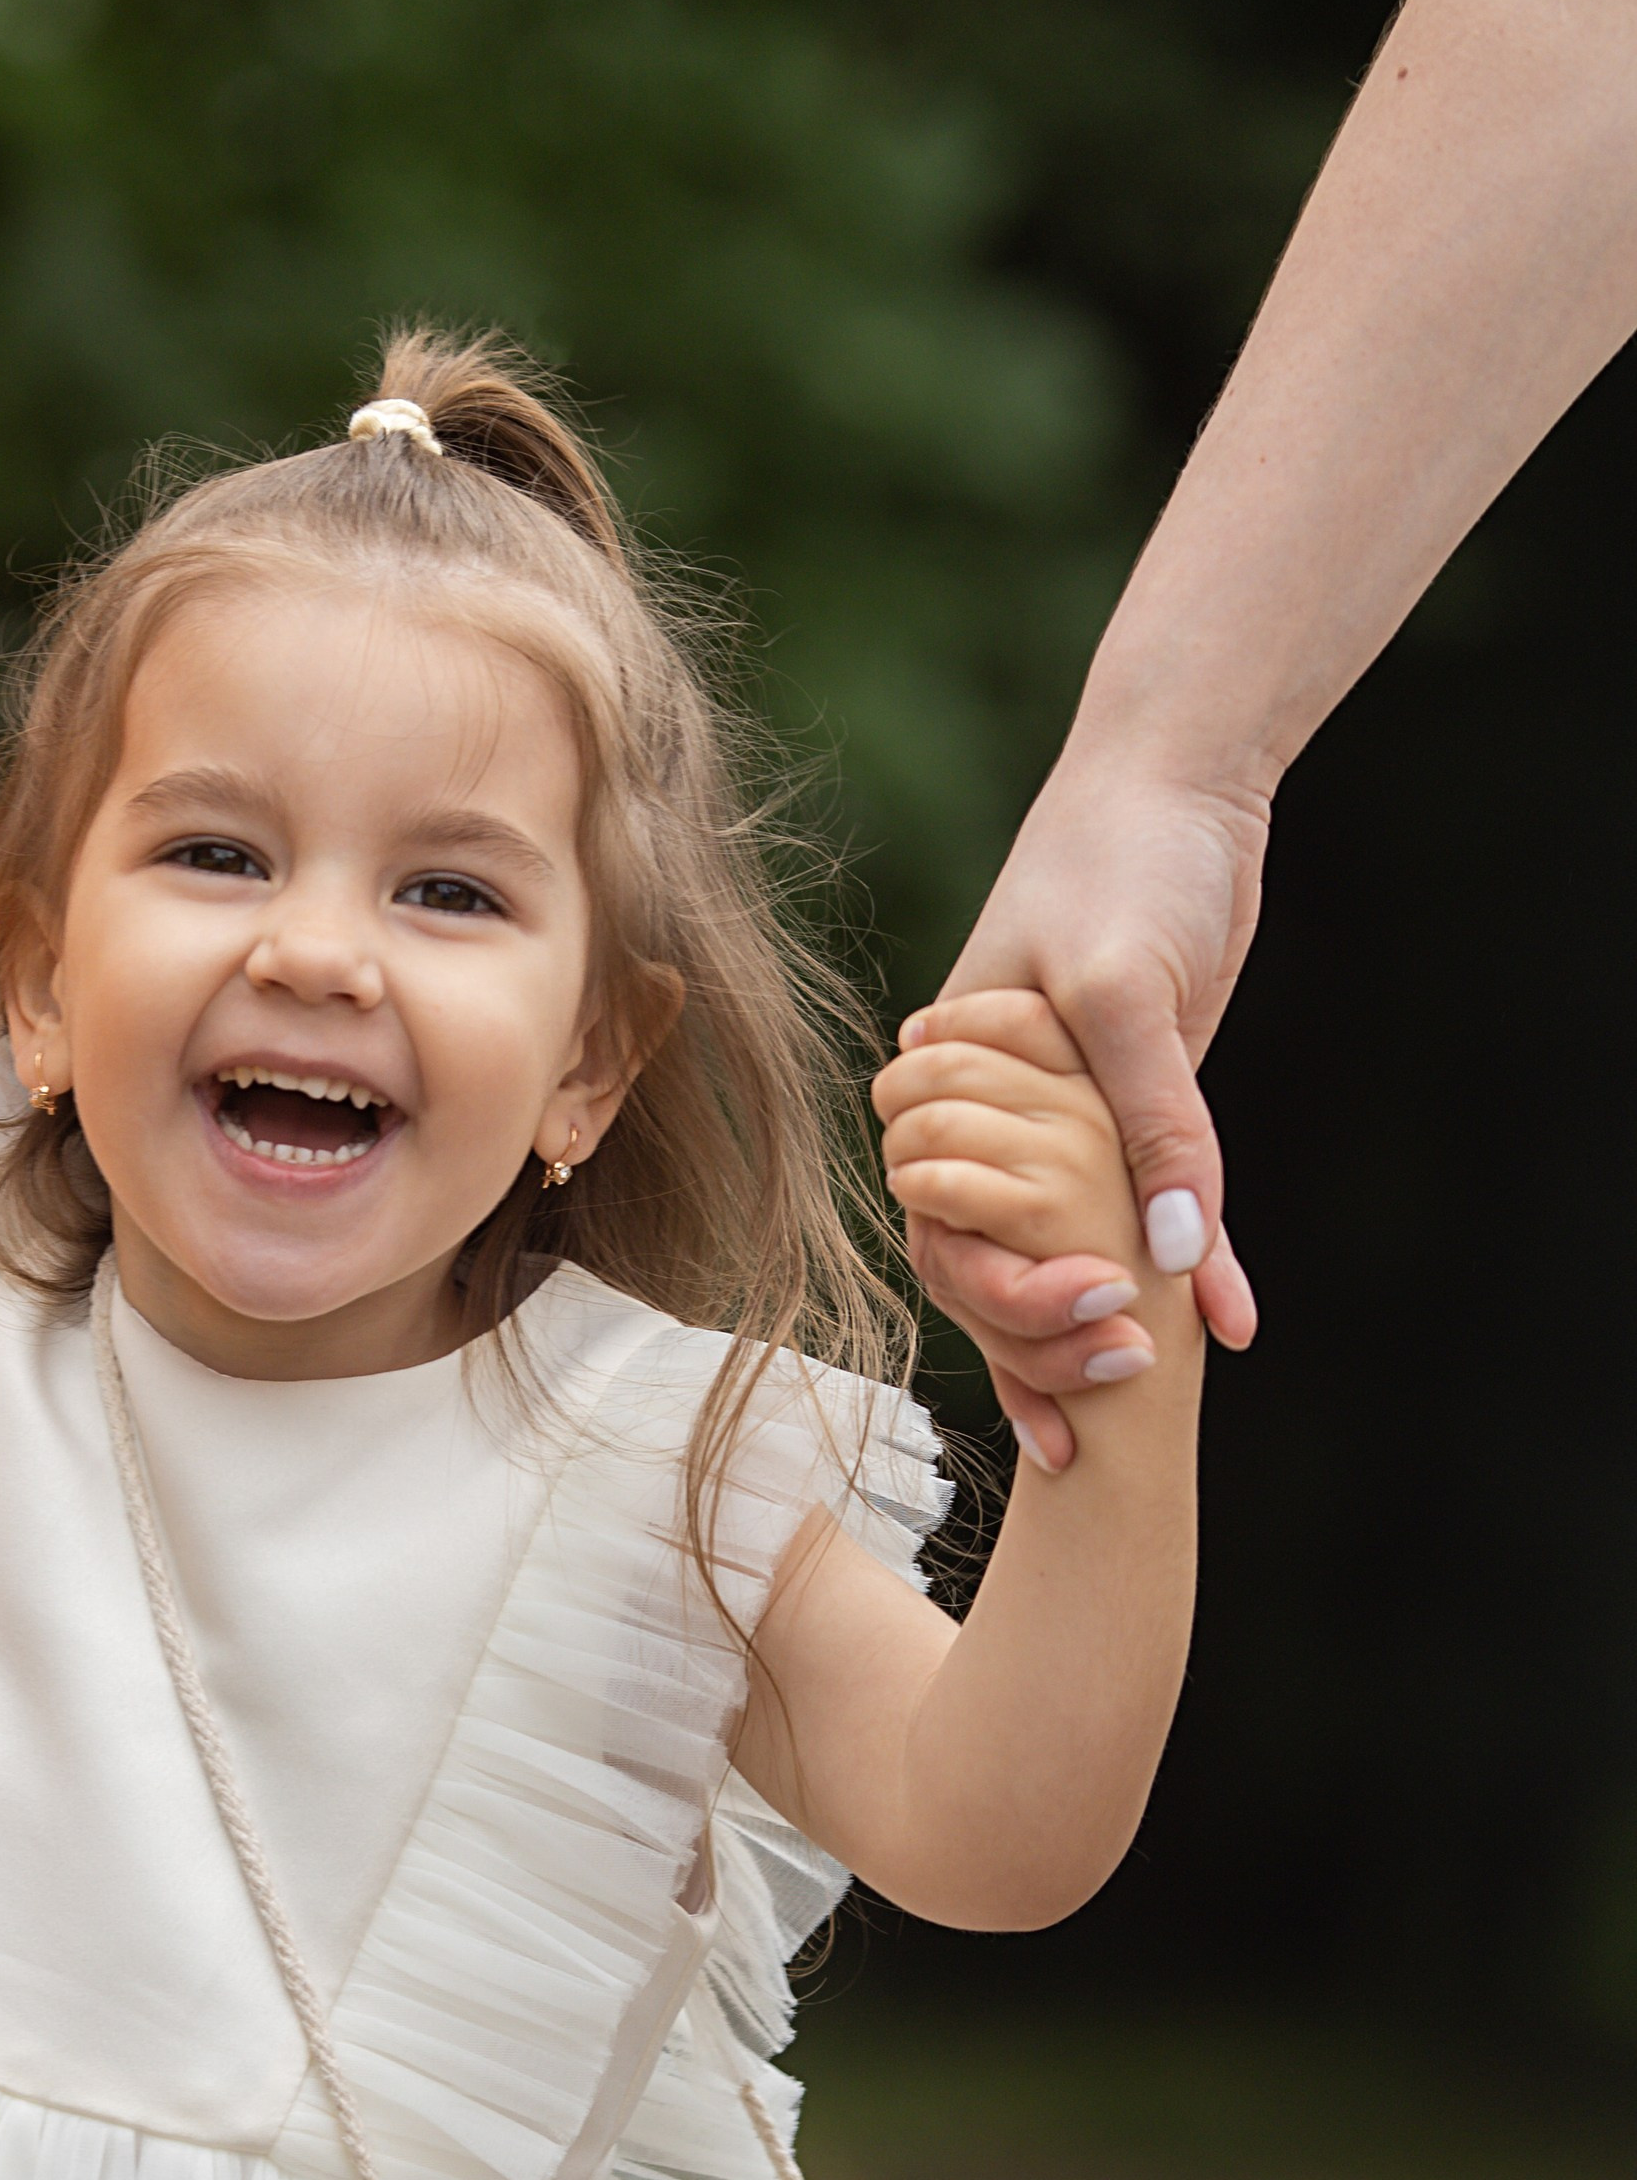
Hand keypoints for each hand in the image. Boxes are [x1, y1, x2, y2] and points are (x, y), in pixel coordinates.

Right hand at [909, 751, 1265, 1462]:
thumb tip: (1173, 1257)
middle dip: (1040, 1335)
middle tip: (1116, 1381)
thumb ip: (1151, 1120)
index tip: (1083, 1321)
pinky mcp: (1136, 1114)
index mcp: (951, 1083)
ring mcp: (1063, 1119)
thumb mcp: (1128, 989)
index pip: (944, 1223)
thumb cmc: (1121, 859)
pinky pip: (1154, 1209)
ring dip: (1096, 1326)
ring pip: (1062, 1251)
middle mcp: (995, 1113)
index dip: (997, 1295)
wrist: (1181, 780)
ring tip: (1138, 1400)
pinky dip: (1194, 1266)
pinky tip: (1236, 1323)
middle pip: (989, 1261)